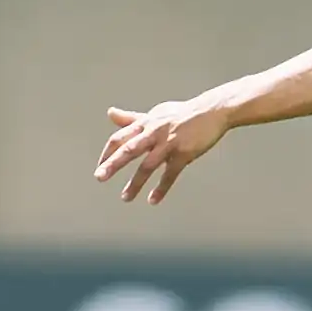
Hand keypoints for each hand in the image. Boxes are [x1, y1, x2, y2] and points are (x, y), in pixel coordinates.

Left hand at [93, 97, 231, 203]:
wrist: (212, 111)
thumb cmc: (182, 113)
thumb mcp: (155, 113)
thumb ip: (131, 118)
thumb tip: (110, 113)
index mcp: (145, 124)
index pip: (120, 138)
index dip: (108, 152)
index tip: (100, 166)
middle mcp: (154, 132)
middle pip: (129, 149)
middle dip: (113, 164)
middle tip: (99, 177)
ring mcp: (169, 143)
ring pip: (148, 165)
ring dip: (135, 183)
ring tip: (125, 198)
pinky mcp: (184, 153)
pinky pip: (170, 174)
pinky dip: (161, 188)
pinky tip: (153, 200)